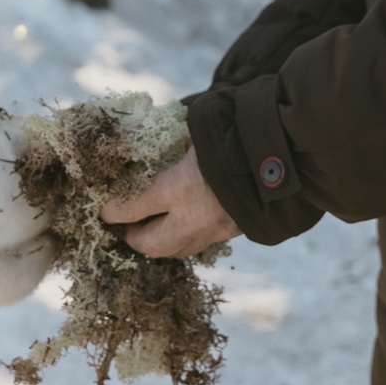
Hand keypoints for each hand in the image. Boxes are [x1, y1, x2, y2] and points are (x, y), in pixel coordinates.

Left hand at [100, 146, 242, 258]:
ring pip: (170, 250)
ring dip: (155, 241)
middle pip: (146, 243)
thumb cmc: (236, 138)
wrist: (281, 161)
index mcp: (178, 187)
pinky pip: (193, 245)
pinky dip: (180, 239)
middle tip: (124, 221)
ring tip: (148, 225)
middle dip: (132, 235)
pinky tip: (179, 224)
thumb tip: (153, 134)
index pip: (131, 208)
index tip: (104, 208)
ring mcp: (210, 231)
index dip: (112, 210)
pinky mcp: (226, 234)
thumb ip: (174, 141)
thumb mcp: (198, 134)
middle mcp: (191, 217)